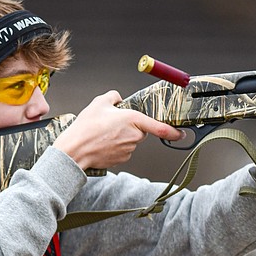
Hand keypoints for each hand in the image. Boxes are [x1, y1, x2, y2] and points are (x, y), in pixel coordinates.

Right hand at [53, 91, 183, 170]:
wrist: (74, 151)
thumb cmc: (85, 129)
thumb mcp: (98, 102)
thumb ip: (113, 97)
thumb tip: (117, 98)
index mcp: (133, 120)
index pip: (160, 128)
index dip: (174, 131)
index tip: (181, 133)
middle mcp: (134, 136)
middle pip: (140, 130)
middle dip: (130, 126)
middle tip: (112, 123)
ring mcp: (129, 150)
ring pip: (131, 140)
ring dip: (121, 136)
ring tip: (103, 133)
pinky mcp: (122, 159)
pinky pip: (123, 150)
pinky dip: (115, 146)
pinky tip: (102, 142)